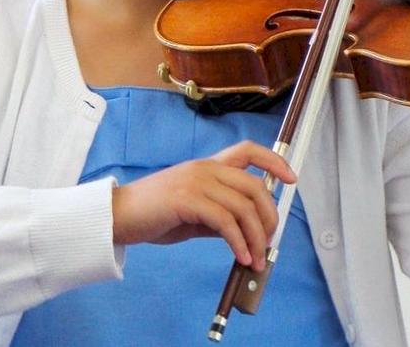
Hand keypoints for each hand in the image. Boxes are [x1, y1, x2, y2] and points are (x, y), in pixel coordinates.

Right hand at [111, 140, 296, 270]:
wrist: (118, 216)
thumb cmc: (154, 214)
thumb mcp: (193, 213)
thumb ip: (218, 215)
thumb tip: (245, 232)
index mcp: (208, 166)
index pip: (248, 150)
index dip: (274, 161)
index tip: (291, 178)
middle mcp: (205, 168)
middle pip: (254, 186)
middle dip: (269, 216)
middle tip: (270, 241)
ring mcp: (196, 181)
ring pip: (243, 206)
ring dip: (256, 237)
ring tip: (256, 259)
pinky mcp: (187, 200)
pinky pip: (225, 221)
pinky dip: (238, 242)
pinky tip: (241, 256)